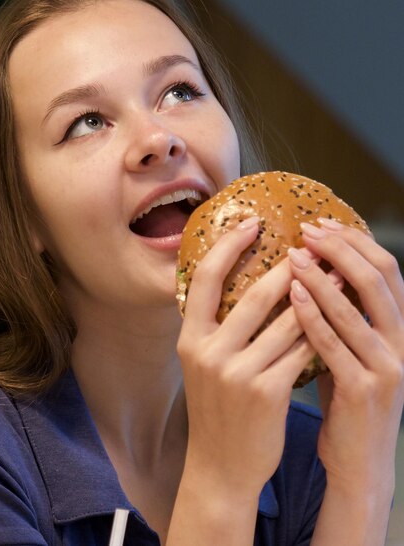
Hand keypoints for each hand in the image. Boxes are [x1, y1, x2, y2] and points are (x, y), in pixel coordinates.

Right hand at [177, 216, 316, 500]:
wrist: (220, 467)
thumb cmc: (216, 408)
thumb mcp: (203, 364)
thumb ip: (217, 326)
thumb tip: (244, 279)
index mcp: (189, 340)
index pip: (205, 279)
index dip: (228, 247)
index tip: (251, 223)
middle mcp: (209, 353)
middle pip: (253, 295)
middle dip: (288, 267)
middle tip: (310, 245)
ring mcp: (238, 374)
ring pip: (286, 322)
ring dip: (316, 295)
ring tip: (335, 275)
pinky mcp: (268, 393)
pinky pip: (302, 351)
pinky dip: (319, 330)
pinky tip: (335, 317)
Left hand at [288, 219, 403, 497]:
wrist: (360, 462)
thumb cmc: (348, 398)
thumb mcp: (352, 349)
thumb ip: (342, 315)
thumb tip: (311, 270)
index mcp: (401, 328)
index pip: (387, 270)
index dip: (356, 242)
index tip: (322, 223)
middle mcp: (403, 343)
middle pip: (379, 279)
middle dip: (342, 249)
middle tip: (307, 230)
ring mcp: (388, 368)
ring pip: (356, 308)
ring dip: (322, 277)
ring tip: (294, 255)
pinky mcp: (365, 391)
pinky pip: (334, 344)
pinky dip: (313, 316)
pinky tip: (291, 295)